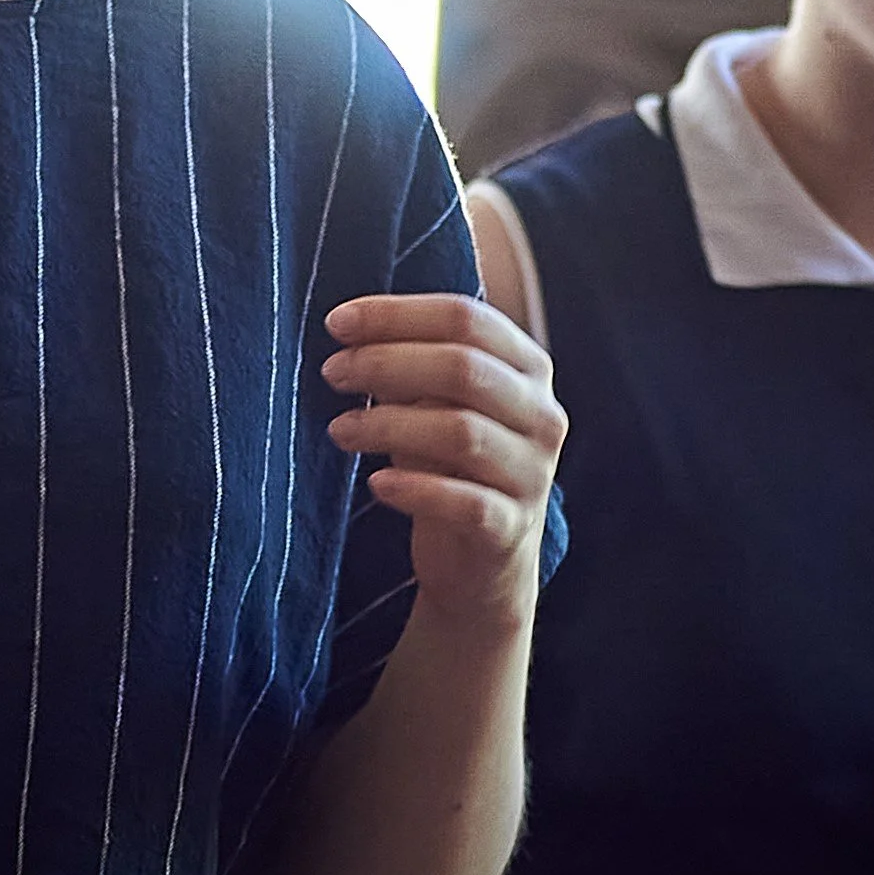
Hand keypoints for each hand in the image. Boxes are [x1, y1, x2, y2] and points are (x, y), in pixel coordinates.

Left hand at [323, 294, 565, 631]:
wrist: (478, 560)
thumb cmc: (448, 461)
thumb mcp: (430, 401)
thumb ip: (404, 360)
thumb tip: (346, 326)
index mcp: (527, 367)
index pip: (466, 317)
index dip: (396, 314)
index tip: (337, 322)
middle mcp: (541, 414)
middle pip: (463, 367)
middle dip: (385, 362)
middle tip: (332, 372)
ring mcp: (532, 473)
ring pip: (460, 431)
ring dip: (387, 425)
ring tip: (340, 429)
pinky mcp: (510, 527)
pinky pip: (464, 502)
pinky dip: (415, 488)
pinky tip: (377, 484)